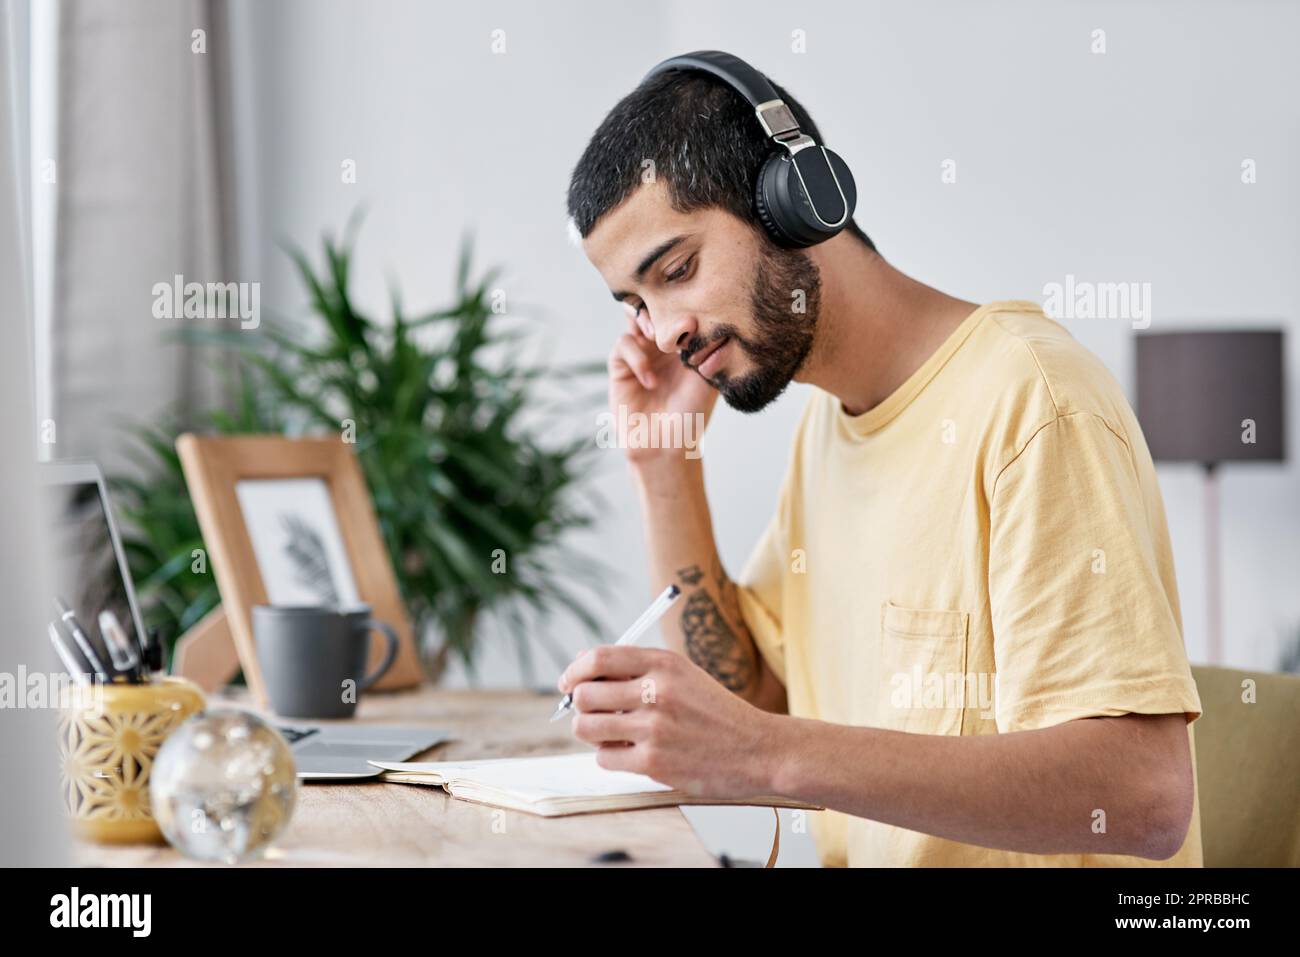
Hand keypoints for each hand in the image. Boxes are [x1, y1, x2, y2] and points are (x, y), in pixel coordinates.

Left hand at [558, 645, 778, 798]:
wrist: (758, 749)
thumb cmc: (715, 712)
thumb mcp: (682, 675)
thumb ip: (635, 667)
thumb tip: (581, 662)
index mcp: (664, 663)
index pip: (598, 659)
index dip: (575, 671)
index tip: (568, 683)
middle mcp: (657, 691)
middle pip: (585, 694)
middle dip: (579, 705)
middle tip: (593, 713)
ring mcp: (655, 728)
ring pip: (587, 727)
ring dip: (592, 732)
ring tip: (611, 734)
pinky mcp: (654, 762)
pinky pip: (604, 757)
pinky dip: (609, 756)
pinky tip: (630, 753)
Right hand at [608, 315, 718, 464]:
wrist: (667, 445)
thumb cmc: (692, 415)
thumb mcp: (708, 379)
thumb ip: (707, 350)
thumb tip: (706, 320)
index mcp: (685, 342)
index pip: (681, 310)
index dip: (685, 303)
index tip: (695, 314)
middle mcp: (662, 344)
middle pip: (655, 306)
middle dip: (663, 307)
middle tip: (676, 320)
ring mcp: (641, 352)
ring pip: (636, 317)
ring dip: (647, 322)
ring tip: (659, 338)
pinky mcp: (620, 366)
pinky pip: (624, 344)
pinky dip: (637, 357)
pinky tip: (650, 381)